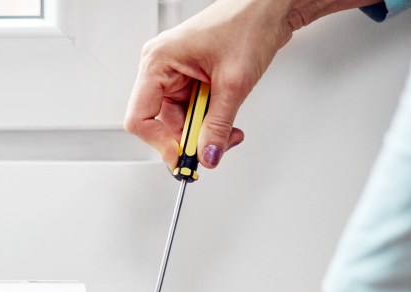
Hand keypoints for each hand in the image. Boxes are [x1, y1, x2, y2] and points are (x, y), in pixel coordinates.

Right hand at [124, 0, 350, 168]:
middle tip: (212, 149)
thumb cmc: (249, 22)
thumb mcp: (234, 83)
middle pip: (159, 123)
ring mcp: (174, 72)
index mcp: (158, 61)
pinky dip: (208, 121)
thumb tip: (207, 155)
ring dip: (202, 131)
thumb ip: (218, 126)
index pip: (140, 118)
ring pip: (177, 120)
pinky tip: (225, 120)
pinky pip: (191, 110)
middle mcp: (160, 67)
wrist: (270, 6)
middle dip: (188, 139)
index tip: (183, 158)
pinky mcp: (189, 77)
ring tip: (227, 130)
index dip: (160, 143)